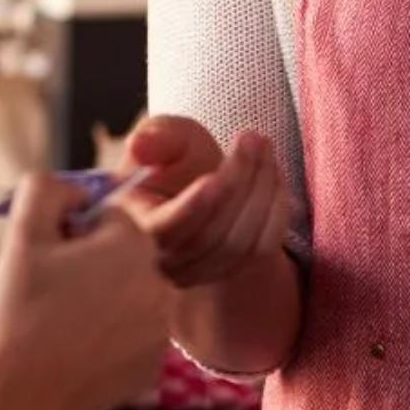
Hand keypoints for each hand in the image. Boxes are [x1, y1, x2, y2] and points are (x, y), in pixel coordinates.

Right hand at [0, 174, 169, 409]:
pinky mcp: (151, 369)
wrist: (20, 401)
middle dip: (86, 268)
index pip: (105, 219)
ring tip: (56, 327)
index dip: (69, 236)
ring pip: (124, 297)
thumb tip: (74, 190)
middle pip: (119, 257)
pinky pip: (127, 337)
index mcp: (135, 245)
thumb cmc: (18, 313)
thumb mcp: (22, 235)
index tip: (46, 263)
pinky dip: (104, 341)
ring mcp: (160, 332)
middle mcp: (161, 285)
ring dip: (97, 302)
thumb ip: (45, 189)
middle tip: (47, 295)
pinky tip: (72, 354)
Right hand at [122, 115, 290, 288]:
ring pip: (240, 243)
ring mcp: (197, 273)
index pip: (164, 230)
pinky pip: (262, 250)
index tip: (212, 176)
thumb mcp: (163, 137)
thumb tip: (140, 146)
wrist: (196, 182)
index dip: (192, 206)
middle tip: (252, 137)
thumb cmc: (174, 158)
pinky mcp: (230, 272)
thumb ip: (153, 137)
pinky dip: (275, 209)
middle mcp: (163, 260)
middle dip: (238, 181)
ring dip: (261, 190)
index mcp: (134, 226)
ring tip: (263, 146)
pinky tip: (273, 174)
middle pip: (211, 235)